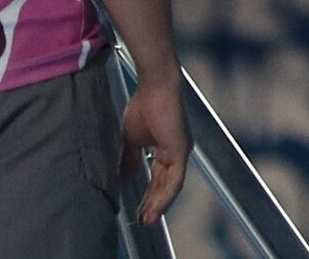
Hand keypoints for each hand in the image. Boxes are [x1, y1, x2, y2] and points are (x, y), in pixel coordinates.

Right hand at [121, 78, 190, 224]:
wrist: (154, 86)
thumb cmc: (144, 105)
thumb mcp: (132, 139)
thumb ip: (131, 159)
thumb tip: (127, 177)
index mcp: (167, 149)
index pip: (158, 179)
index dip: (148, 196)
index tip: (138, 212)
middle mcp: (177, 153)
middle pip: (165, 186)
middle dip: (153, 205)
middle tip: (142, 222)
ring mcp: (181, 152)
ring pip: (170, 187)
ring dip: (158, 205)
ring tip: (146, 221)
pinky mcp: (181, 150)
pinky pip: (174, 180)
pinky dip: (164, 196)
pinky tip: (154, 208)